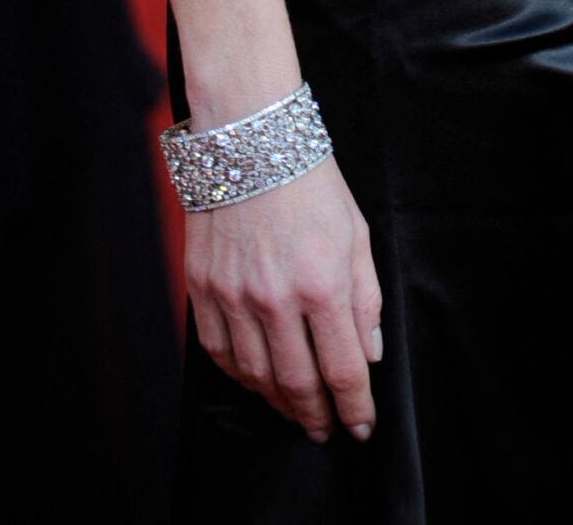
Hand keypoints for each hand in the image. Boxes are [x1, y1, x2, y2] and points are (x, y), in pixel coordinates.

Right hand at [187, 154, 381, 442]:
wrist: (251, 142)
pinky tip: (258, 380)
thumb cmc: (311, 183)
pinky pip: (220, 354)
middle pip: (297, 383)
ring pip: (256, 376)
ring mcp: (234, 297)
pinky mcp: (203, 290)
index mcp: (322, 283)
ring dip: (279, 403)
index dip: (355, 405)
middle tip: (328, 429)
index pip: (342, 368)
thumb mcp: (357, 233)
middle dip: (317, 415)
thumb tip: (369, 352)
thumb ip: (365, 297)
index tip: (361, 425)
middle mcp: (275, 298)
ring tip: (297, 410)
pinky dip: (241, 376)